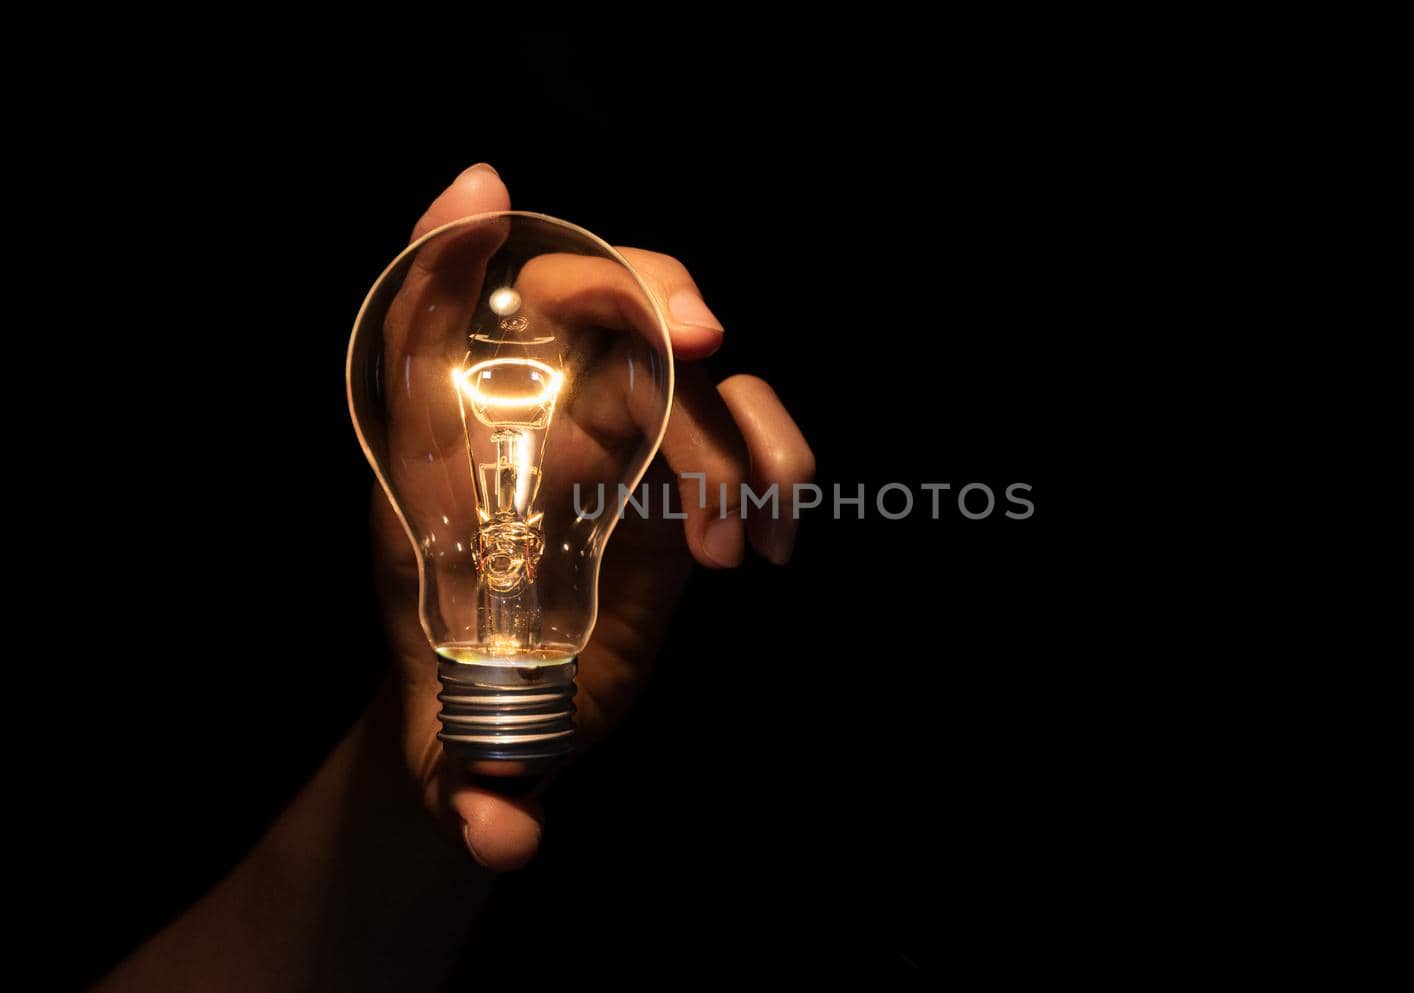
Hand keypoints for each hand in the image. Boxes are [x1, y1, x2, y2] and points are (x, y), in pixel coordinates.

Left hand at [368, 164, 814, 871]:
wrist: (502, 711)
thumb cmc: (452, 702)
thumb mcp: (443, 741)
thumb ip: (464, 784)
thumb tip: (502, 828)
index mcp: (449, 452)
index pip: (438, 317)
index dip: (451, 246)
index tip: (489, 201)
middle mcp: (538, 425)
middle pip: (591, 295)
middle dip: (648, 293)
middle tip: (702, 339)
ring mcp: (622, 443)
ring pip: (690, 365)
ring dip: (734, 429)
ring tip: (736, 538)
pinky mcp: (683, 479)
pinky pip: (745, 430)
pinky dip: (778, 467)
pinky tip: (777, 547)